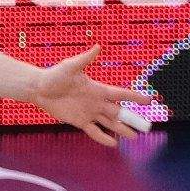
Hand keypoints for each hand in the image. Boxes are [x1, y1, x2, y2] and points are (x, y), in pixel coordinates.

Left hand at [24, 46, 151, 144]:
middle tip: (146, 126)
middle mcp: (96, 102)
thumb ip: (85, 59)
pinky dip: (103, 138)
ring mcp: (89, 113)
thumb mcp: (71, 66)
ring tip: (133, 137)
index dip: (134, 97)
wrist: (40, 89)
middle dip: (132, 118)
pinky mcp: (79, 121)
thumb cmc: (55, 75)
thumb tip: (98, 47)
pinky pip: (94, 131)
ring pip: (109, 123)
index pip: (120, 94)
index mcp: (98, 89)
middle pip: (119, 112)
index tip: (149, 100)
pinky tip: (113, 143)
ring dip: (121, 129)